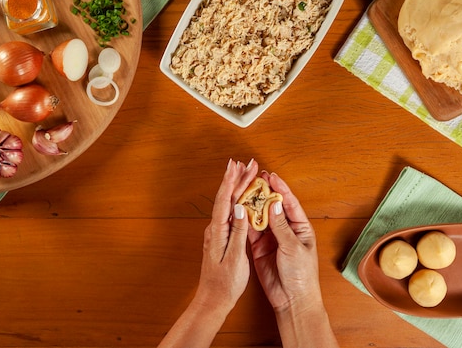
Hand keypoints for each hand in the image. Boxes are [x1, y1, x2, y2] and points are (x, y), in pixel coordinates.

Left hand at [194, 159, 258, 312]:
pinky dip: (237, 200)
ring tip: (246, 172)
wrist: (213, 299)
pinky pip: (229, 212)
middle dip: (237, 178)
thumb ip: (238, 232)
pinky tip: (243, 197)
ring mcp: (217, 232)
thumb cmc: (225, 283)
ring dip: (237, 187)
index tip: (238, 165)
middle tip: (248, 162)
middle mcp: (215, 228)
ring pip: (228, 203)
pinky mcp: (221, 237)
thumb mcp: (236, 259)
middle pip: (226, 198)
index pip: (225, 200)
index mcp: (218, 231)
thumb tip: (239, 208)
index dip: (232, 180)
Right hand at [248, 172, 337, 347]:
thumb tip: (273, 204)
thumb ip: (281, 226)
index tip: (271, 176)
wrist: (291, 299)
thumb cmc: (301, 275)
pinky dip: (244, 221)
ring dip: (252, 205)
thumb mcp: (293, 248)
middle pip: (273, 206)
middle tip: (253, 178)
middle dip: (264, 192)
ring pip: (260, 216)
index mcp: (300, 227)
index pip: (289, 203)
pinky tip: (238, 210)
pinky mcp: (259, 247)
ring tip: (242, 190)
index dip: (280, 188)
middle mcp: (285, 230)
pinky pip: (251, 230)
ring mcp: (271, 238)